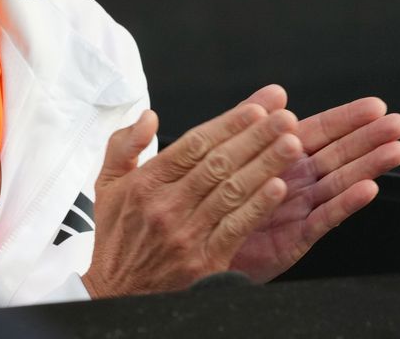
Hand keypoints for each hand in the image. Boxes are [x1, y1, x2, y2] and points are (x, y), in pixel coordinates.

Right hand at [81, 97, 303, 297]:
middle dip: (256, 137)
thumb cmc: (117, 234)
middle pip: (218, 163)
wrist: (117, 292)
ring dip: (266, 165)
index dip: (229, 124)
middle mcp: (166, 205)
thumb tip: (149, 116)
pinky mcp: (203, 261)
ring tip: (292, 144)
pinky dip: (258, 207)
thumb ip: (124, 144)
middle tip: (285, 117)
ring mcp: (186, 234)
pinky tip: (278, 188)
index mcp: (146, 182)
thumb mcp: (106, 184)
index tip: (256, 107)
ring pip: (232, 191)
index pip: (193, 144)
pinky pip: (235, 228)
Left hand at [228, 86, 399, 281]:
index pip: (320, 131)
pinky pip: (323, 218)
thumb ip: (252, 123)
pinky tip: (368, 188)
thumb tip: (276, 91)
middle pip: (338, 154)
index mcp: (280, 157)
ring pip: (339, 182)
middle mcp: (295, 181)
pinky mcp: (295, 238)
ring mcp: (299, 208)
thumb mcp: (227, 153)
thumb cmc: (211, 200)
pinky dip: (346, 204)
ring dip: (368, 166)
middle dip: (368, 138)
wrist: (195, 245)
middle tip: (398, 123)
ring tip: (394, 150)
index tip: (375, 105)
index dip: (347, 118)